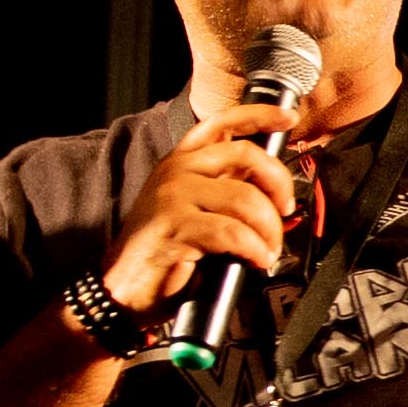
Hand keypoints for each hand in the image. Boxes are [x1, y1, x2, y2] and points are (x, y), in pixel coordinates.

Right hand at [103, 103, 297, 320]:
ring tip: (269, 250)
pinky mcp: (175, 226)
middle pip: (245, 155)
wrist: (119, 290)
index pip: (222, 123)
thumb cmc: (158, 255)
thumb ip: (221, 191)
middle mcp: (177, 171)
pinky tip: (256, 260)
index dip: (259, 116)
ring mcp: (174, 196)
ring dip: (269, 228)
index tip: (288, 120)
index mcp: (180, 162)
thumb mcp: (190, 210)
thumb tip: (269, 192)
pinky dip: (254, 249)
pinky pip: (232, 232)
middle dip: (278, 183)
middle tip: (286, 210)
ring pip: (245, 198)